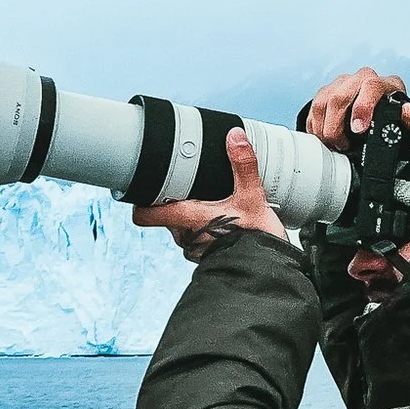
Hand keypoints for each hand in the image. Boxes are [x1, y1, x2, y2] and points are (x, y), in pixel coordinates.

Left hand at [133, 128, 287, 260]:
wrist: (269, 272)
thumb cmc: (256, 239)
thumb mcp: (252, 197)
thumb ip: (243, 166)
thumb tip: (235, 136)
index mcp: (185, 218)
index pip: (143, 214)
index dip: (140, 201)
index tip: (147, 187)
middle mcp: (183, 236)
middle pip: (163, 215)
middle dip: (173, 202)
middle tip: (187, 186)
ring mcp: (193, 248)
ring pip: (179, 227)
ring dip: (188, 216)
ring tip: (208, 202)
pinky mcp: (206, 256)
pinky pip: (194, 238)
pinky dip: (201, 228)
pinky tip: (220, 220)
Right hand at [303, 67, 409, 152]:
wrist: (379, 108)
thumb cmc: (392, 115)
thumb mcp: (408, 120)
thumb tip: (408, 113)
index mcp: (381, 83)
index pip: (370, 87)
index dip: (362, 108)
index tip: (358, 130)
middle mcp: (360, 78)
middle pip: (339, 97)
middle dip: (336, 126)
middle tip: (342, 145)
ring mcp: (340, 83)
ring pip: (322, 102)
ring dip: (323, 128)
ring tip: (333, 143)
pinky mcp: (326, 92)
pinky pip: (313, 108)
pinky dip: (315, 126)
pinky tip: (324, 137)